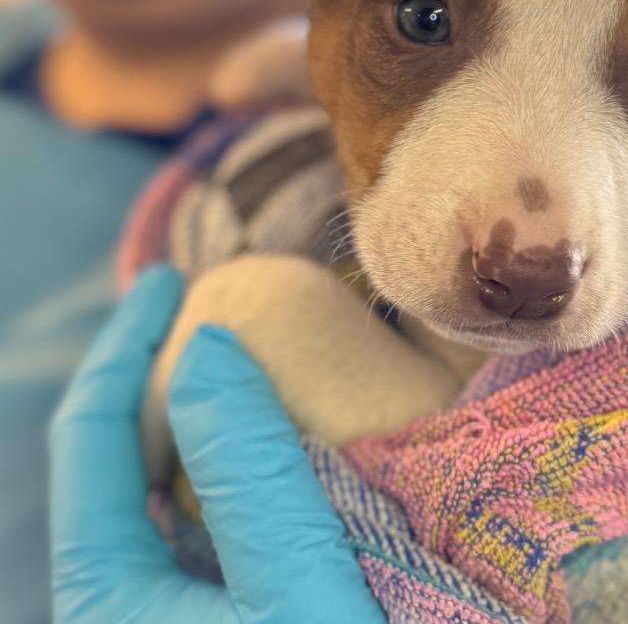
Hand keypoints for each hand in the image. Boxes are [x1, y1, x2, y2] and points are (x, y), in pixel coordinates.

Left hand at [49, 263, 386, 623]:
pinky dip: (231, 456)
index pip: (90, 440)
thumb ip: (247, 470)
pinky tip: (274, 432)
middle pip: (119, 458)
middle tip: (207, 303)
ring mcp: (174, 608)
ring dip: (199, 415)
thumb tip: (203, 340)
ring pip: (165, 485)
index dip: (123, 346)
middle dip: (157, 373)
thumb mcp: (295, 589)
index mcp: (107, 598)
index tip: (168, 279)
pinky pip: (207, 513)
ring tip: (240, 354)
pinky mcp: (226, 613)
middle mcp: (125, 602)